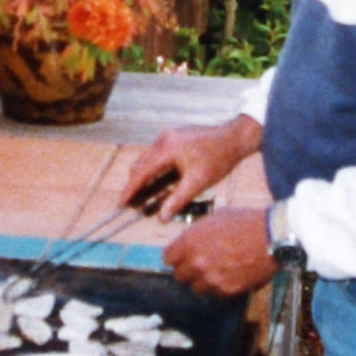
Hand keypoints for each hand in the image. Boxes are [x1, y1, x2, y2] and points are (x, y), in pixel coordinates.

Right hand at [118, 116, 261, 220]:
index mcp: (167, 148)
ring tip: (142, 199)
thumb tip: (161, 218)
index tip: (121, 204)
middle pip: (141, 166)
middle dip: (135, 187)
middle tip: (132, 206)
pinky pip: (157, 157)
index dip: (130, 190)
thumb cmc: (218, 159)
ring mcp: (168, 137)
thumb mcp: (198, 183)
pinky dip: (154, 172)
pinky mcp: (174, 139)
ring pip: (148, 161)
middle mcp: (163, 140)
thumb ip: (177, 200)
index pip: (141, 172)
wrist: (235, 138)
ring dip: (145, 180)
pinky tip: (158, 186)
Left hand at [163, 207, 273, 295]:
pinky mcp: (227, 290)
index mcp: (190, 241)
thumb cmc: (246, 222)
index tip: (182, 257)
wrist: (272, 236)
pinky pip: (215, 294)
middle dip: (188, 271)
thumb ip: (198, 233)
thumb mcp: (216, 218)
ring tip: (216, 272)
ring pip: (197, 288)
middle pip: (179, 276)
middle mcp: (196, 262)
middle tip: (201, 265)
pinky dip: (220, 288)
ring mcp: (211, 278)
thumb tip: (190, 242)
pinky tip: (230, 276)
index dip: (176, 257)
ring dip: (203, 281)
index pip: (168, 258)